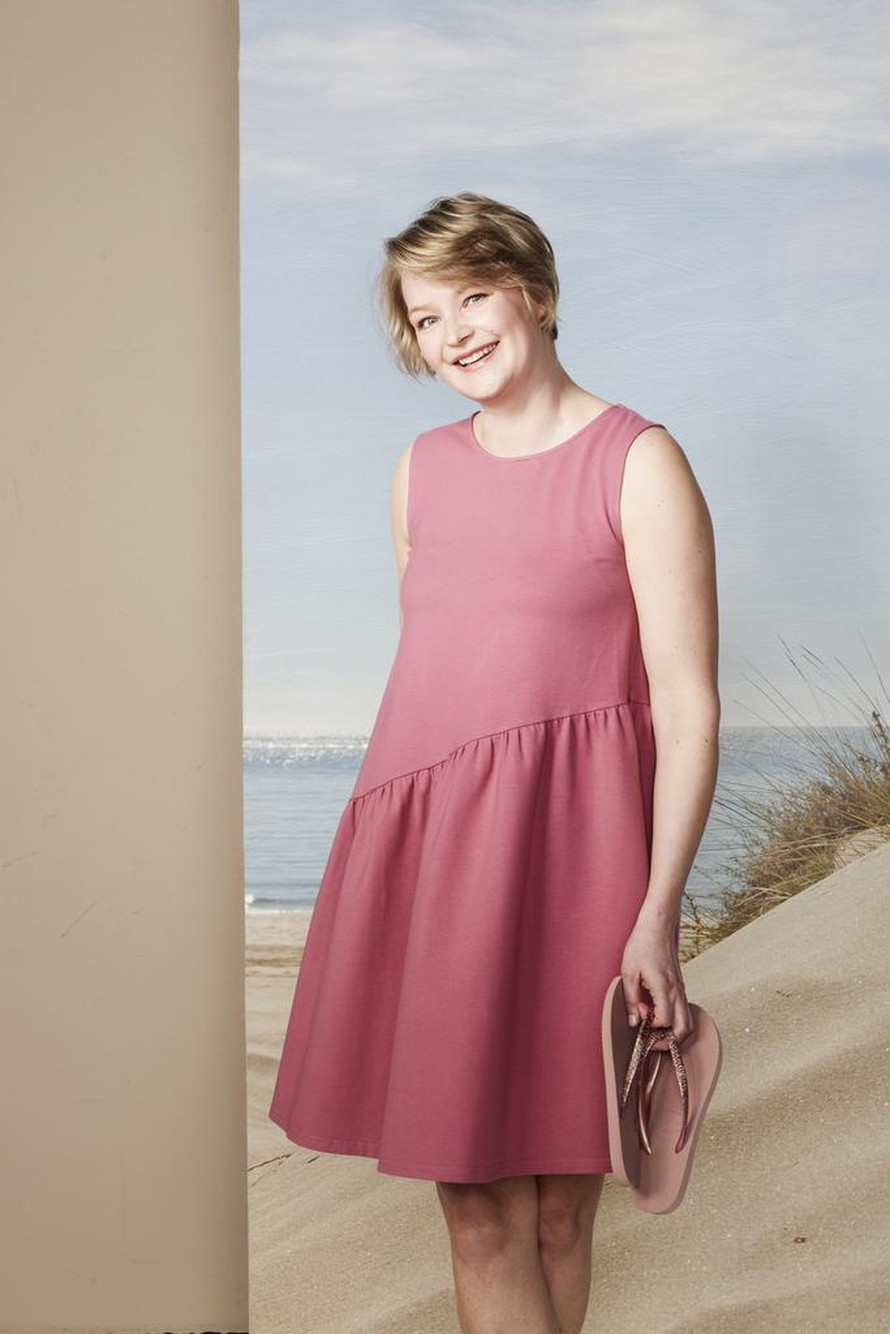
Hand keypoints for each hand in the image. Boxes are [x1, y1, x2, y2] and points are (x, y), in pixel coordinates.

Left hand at [620, 915, 693, 1050]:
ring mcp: (681, 989)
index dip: (651, 1026)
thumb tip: (634, 1023)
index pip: (665, 1021)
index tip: (639, 1015)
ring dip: (673, 1032)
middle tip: (652, 1039)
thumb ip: (631, 1000)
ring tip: (655, 1027)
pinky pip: (684, 1011)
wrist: (657, 927)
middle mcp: (677, 991)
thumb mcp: (628, 972)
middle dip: (669, 1041)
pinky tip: (658, 1013)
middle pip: (683, 1029)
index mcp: (664, 987)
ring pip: (687, 1022)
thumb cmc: (642, 945)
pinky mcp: (680, 986)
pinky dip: (675, 1020)